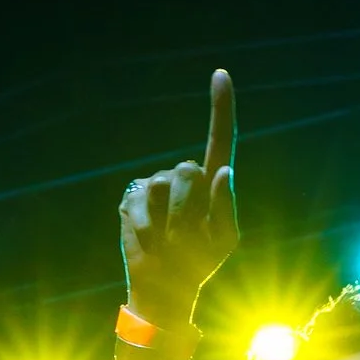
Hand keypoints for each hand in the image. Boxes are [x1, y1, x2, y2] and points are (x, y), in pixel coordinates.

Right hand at [119, 68, 238, 327]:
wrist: (164, 286)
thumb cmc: (200, 262)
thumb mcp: (225, 239)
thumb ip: (227, 205)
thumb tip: (224, 170)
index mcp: (211, 183)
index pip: (220, 140)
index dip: (221, 107)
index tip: (221, 73)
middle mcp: (183, 177)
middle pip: (189, 170)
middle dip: (189, 206)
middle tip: (187, 235)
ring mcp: (154, 185)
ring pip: (163, 185)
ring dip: (169, 219)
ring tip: (170, 239)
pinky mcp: (132, 197)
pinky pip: (140, 203)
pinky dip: (147, 226)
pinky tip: (150, 239)